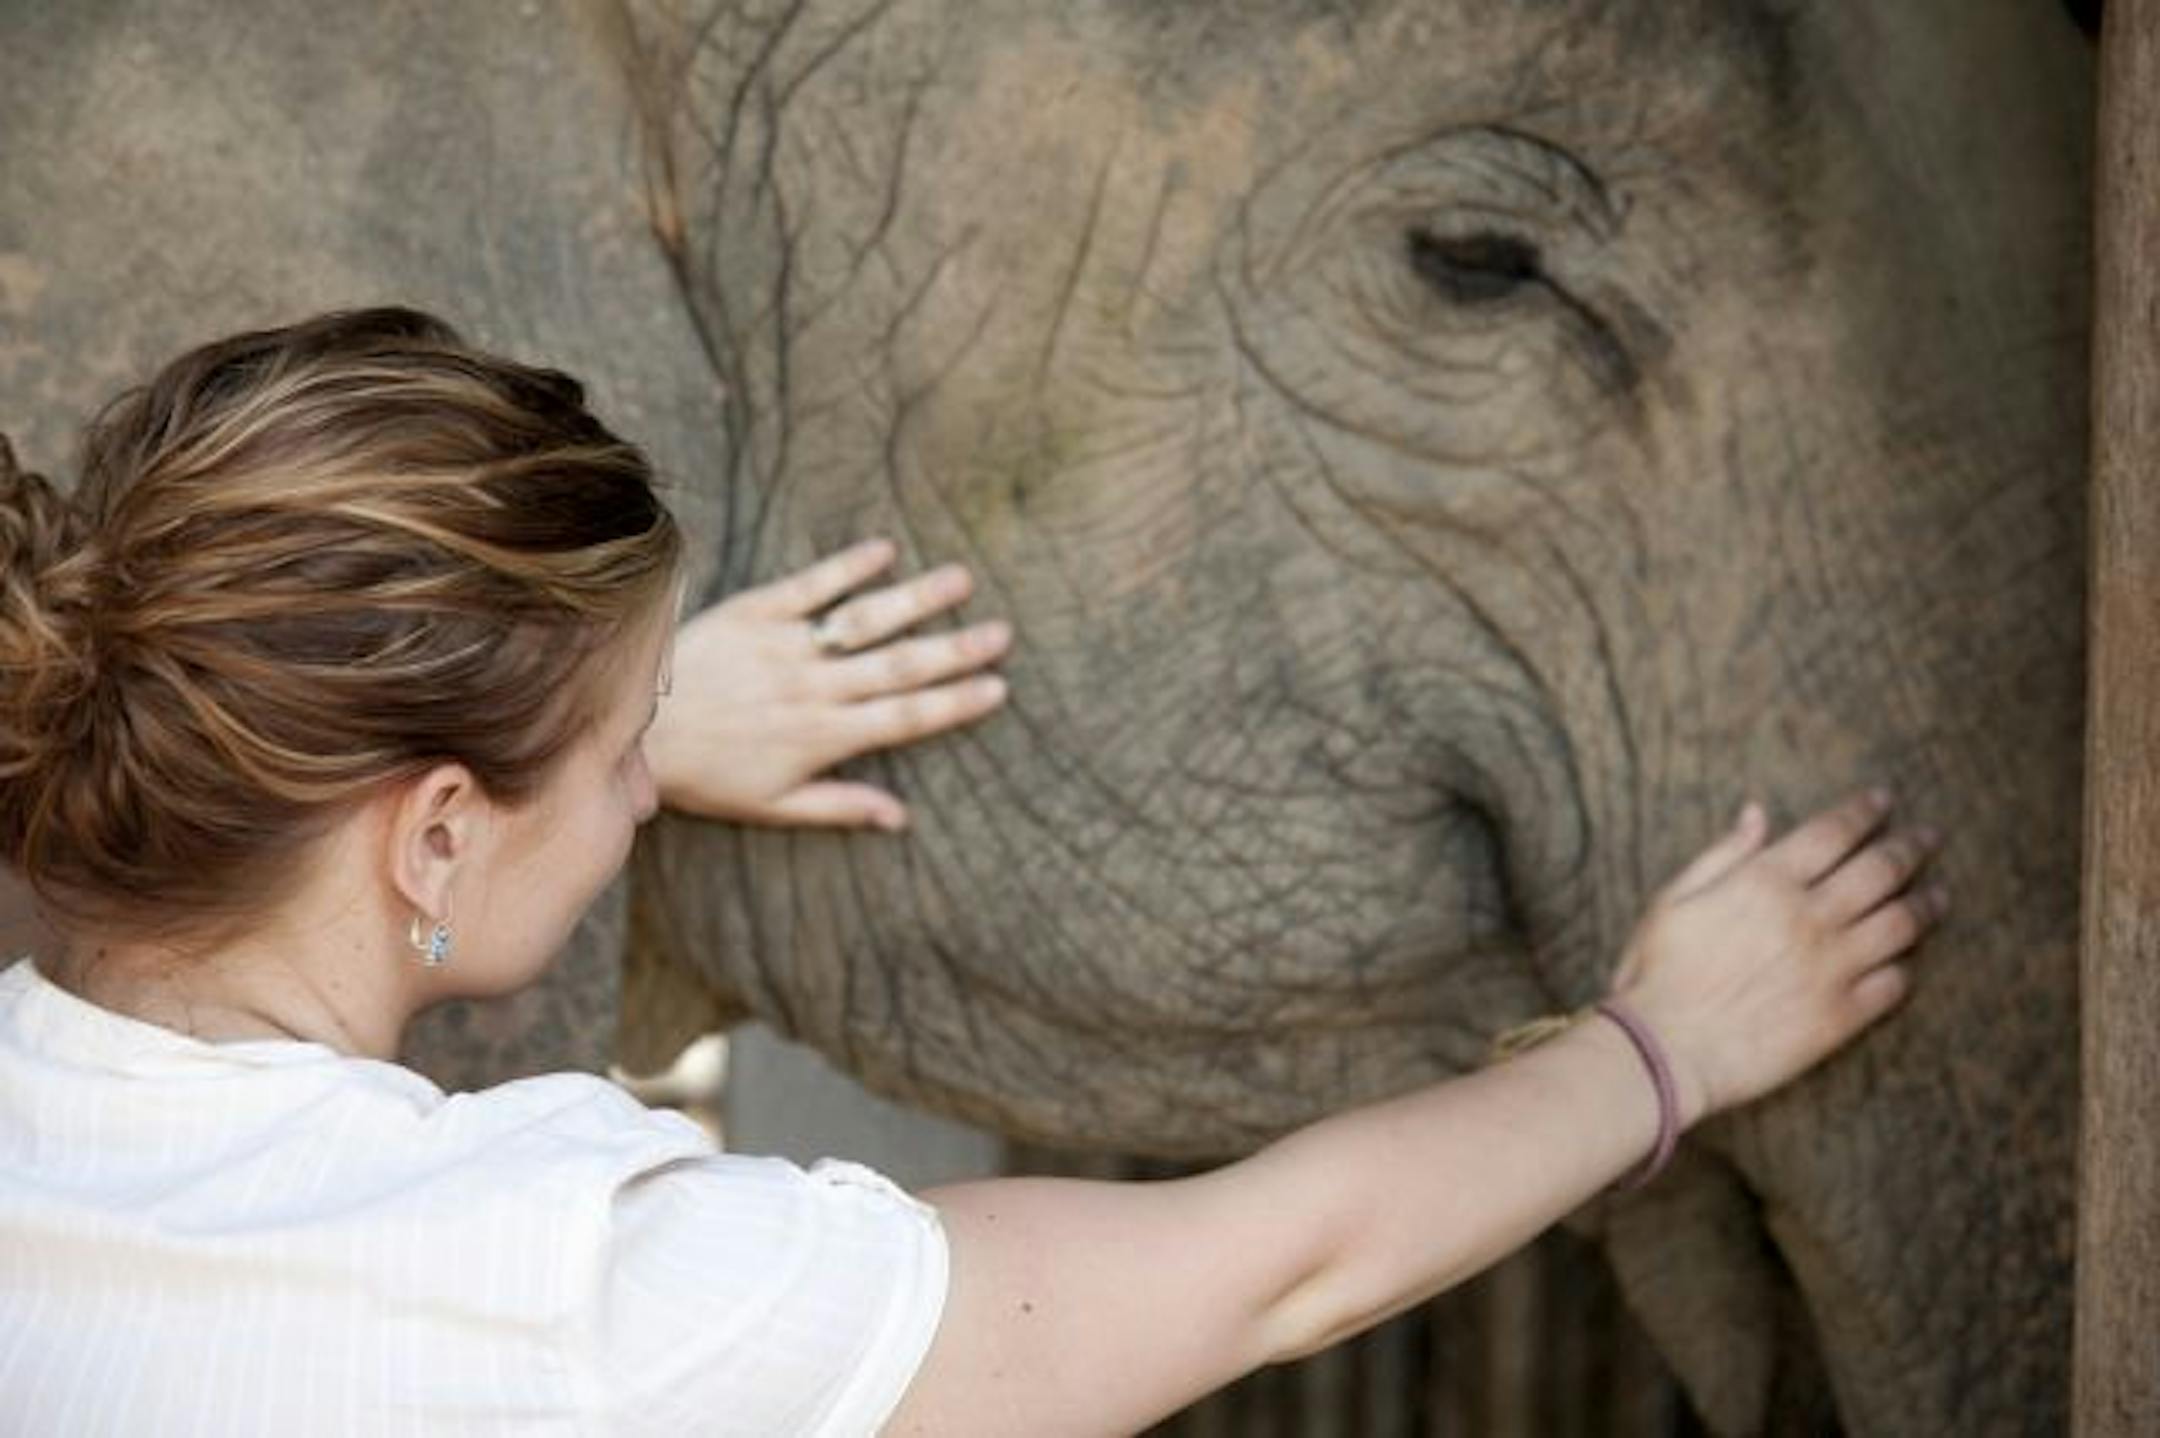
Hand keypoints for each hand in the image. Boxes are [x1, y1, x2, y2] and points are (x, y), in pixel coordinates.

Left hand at [645, 539, 1010, 829]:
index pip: (905, 717)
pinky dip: (848, 567)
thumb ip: (840, 807)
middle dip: (956, 649)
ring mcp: (785, 647)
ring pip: (864, 621)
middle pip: (899, 666)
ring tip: (961, 580)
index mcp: (823, 738)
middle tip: (1003, 632)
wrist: (635, 733)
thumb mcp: (773, 807)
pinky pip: (810, 586)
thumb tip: (901, 819)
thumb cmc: (707, 776)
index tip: (999, 687)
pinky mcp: (754, 613)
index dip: (955, 703)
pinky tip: (885, 550)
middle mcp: (813, 690)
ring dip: (917, 600)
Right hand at [1611, 790, 1947, 1125]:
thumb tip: (1758, 814)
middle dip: (1911, 847)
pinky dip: (1905, 968)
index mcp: (1765, 882)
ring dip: (1924, 905)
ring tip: (1937, 897)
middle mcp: (1808, 918)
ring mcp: (1831, 969)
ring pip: (1900, 924)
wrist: (1664, 1050)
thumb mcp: (1672, 900)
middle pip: (1880, 870)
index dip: (1865, 812)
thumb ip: (1722, 855)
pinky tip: (1906, 961)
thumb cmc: (1657, 974)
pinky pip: (1893, 985)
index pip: (1833, 832)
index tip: (1884, 801)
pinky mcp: (1840, 1017)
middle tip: (1928, 838)